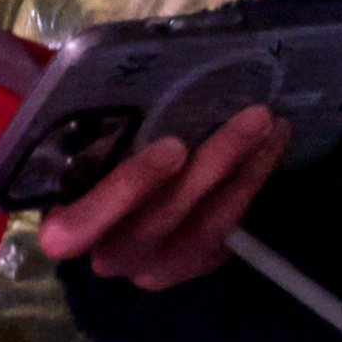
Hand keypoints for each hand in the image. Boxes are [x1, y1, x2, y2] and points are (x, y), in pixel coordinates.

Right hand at [41, 106, 286, 286]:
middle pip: (157, 222)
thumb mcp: (85, 143)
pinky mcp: (196, 265)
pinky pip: (230, 230)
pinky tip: (272, 144)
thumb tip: (106, 74)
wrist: (123, 202)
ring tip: (273, 124)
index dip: (125, 192)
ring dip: (245, 172)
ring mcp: (156, 267)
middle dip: (211, 167)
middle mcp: (110, 257)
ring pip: (204, 228)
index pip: (79, 228)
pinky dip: (253, 183)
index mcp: (68, 227)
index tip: (173, 147)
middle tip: (254, 117)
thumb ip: (91, 127)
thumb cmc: (97, 160)